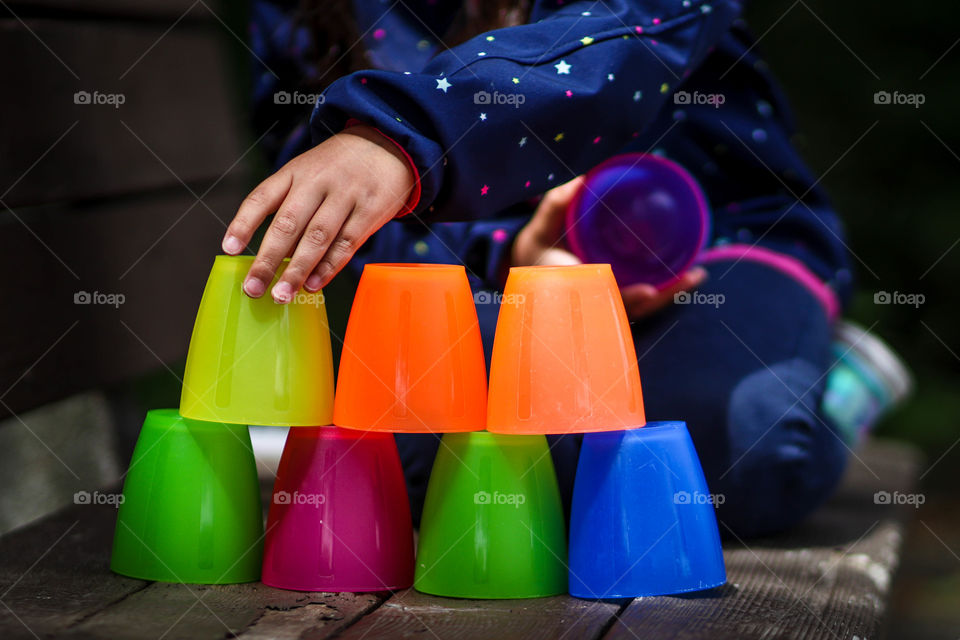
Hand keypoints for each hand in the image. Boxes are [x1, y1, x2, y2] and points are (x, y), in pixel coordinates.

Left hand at [222, 124, 414, 302]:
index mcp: (295, 171)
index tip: (228, 249)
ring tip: (281, 295)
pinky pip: (346, 243)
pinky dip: (329, 267)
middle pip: (288, 223)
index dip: (243, 223)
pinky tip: (313, 284)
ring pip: (316, 236)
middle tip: (253, 288)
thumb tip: (272, 256)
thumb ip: (290, 204)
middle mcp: (317, 181)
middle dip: (268, 259)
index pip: (262, 197)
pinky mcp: (370, 210)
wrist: (387, 146)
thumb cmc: (339, 169)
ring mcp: (345, 195)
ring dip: (297, 270)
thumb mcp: (308, 172)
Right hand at [512, 176, 706, 318]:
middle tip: (690, 278)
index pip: (602, 295)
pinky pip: (642, 300)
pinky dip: (666, 291)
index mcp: (571, 285)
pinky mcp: (616, 297)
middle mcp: (592, 298)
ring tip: (698, 276)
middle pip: (630, 305)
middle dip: (660, 297)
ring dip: (670, 294)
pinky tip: (689, 277)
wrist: (534, 268)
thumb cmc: (540, 244)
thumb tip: (583, 178)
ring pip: (640, 306)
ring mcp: (606, 301)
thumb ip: (557, 204)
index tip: (647, 291)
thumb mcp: (542, 225)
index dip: (625, 296)